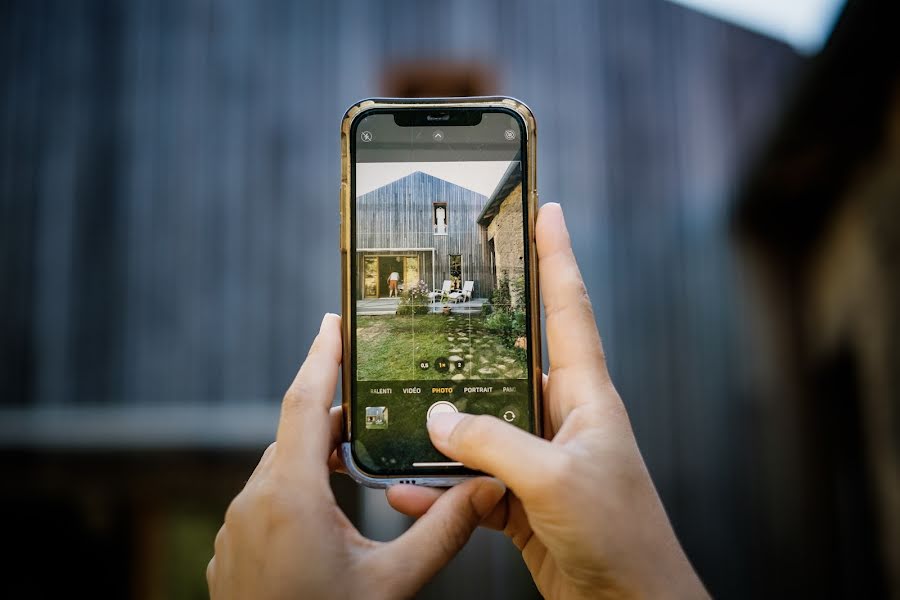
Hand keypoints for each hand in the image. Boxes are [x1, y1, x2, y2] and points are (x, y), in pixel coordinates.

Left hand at [207, 314, 505, 599]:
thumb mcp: (393, 584)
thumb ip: (442, 531)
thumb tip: (486, 485)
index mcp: (291, 495)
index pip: (305, 403)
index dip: (321, 357)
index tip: (333, 320)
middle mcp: (255, 501)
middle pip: (295, 431)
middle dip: (333, 407)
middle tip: (372, 387)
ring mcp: (237, 526)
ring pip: (280, 465)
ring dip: (317, 449)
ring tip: (360, 445)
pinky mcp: (233, 549)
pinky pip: (267, 496)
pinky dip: (298, 482)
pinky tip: (328, 503)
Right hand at [387, 203, 708, 598]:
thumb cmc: (620, 536)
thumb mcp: (553, 479)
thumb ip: (492, 442)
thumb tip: (437, 417)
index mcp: (586, 396)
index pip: (569, 308)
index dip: (557, 255)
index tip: (546, 209)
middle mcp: (562, 418)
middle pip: (509, 365)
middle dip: (471, 342)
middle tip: (432, 314)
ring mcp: (539, 459)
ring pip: (480, 427)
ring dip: (442, 429)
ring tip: (400, 416)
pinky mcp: (521, 500)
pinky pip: (470, 481)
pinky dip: (439, 485)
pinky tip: (406, 488)